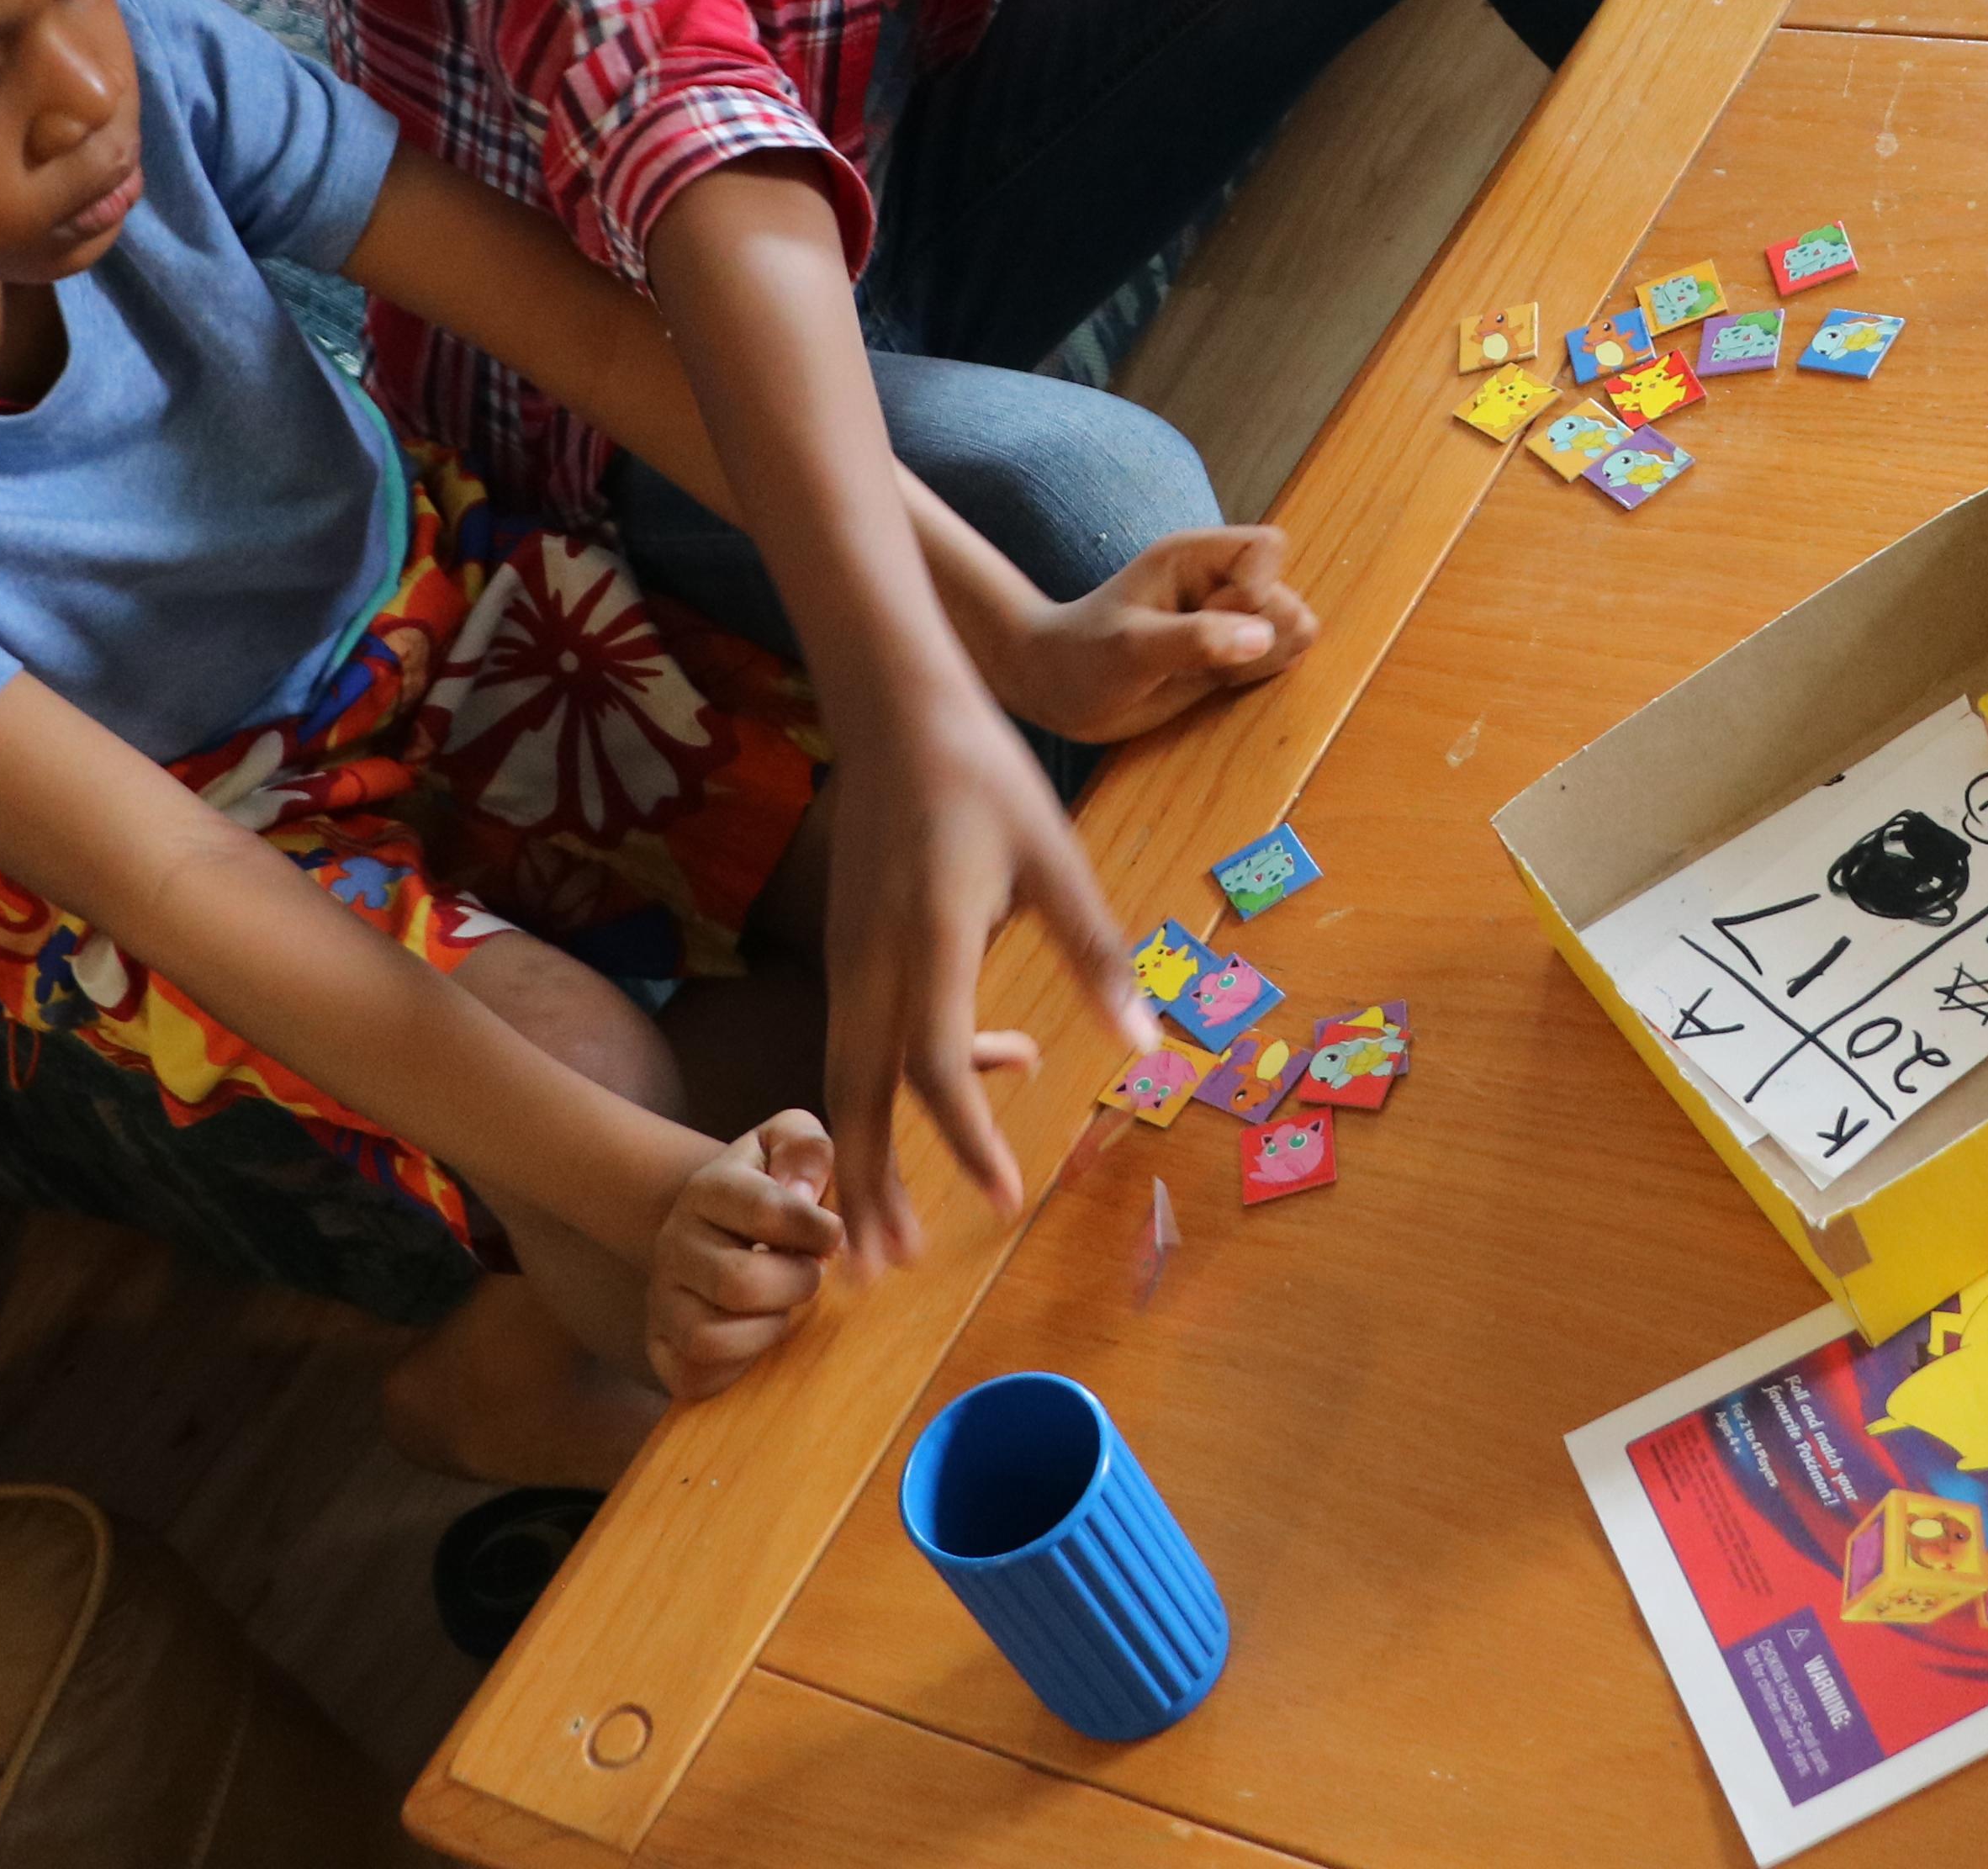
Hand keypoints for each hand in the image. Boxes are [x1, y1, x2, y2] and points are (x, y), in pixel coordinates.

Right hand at [646, 1110, 846, 1401]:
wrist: (719, 1222)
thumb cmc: (772, 1183)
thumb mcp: (791, 1142)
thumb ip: (806, 1149)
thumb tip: (804, 1194)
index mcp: (708, 1188)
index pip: (767, 1210)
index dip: (818, 1230)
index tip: (835, 1235)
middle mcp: (673, 1243)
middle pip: (740, 1283)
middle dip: (797, 1283)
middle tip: (811, 1273)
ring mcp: (661, 1298)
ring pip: (711, 1338)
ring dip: (767, 1329)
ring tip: (782, 1305)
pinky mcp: (660, 1345)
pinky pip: (692, 1377)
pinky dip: (737, 1367)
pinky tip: (757, 1334)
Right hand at [815, 700, 1144, 1267]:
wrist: (897, 716)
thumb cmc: (986, 782)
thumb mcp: (1057, 859)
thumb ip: (1097, 952)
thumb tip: (1146, 1041)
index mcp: (931, 938)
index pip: (936, 1059)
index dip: (965, 1134)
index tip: (1000, 1197)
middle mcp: (872, 962)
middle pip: (859, 1094)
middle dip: (869, 1186)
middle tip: (881, 1272)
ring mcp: (846, 961)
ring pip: (841, 1080)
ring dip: (855, 1160)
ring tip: (874, 1239)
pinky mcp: (843, 957)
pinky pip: (848, 1047)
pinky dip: (866, 1103)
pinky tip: (923, 1114)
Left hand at [975, 523, 1318, 744]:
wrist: (1059, 688)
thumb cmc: (1083, 656)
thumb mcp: (1133, 648)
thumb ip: (1197, 639)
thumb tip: (1263, 636)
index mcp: (1195, 555)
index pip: (1268, 547)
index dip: (1258, 588)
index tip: (1214, 619)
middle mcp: (1220, 580)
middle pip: (1288, 596)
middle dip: (1258, 634)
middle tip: (1202, 655)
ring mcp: (1230, 617)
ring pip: (1294, 629)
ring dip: (1262, 659)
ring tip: (1209, 671)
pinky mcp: (1233, 651)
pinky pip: (1280, 658)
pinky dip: (1258, 675)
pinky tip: (1215, 682)